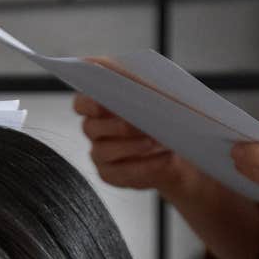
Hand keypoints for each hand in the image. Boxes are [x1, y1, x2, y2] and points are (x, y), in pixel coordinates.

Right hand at [74, 92, 195, 195]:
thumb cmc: (162, 112)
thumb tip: (143, 83)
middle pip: (92, 127)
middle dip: (117, 125)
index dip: (88, 103)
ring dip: (132, 146)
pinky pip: (124, 173)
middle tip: (141, 122)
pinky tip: (164, 158)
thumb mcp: (156, 94)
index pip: (81, 103)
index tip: (102, 102)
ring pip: (105, 151)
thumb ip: (143, 85)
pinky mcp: (111, 175)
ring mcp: (99, 154)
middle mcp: (93, 130)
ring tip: (155, 140)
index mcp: (97, 105)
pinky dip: (146, 166)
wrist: (176, 143)